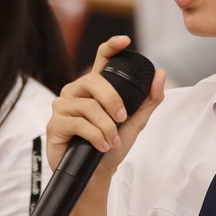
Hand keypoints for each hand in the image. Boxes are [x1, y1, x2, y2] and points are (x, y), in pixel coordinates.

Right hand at [46, 35, 165, 174]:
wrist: (97, 174)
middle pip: (93, 80)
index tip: (125, 41)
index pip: (101, 59)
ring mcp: (63, 106)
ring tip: (111, 141)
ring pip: (88, 106)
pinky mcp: (55, 124)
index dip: (111, 46)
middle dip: (113, 100)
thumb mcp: (135, 122)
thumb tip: (160, 74)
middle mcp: (76, 91)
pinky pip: (79, 123)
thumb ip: (149, 100)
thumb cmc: (112, 146)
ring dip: (106, 127)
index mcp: (94, 87)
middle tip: (122, 119)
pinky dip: (95, 136)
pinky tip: (101, 146)